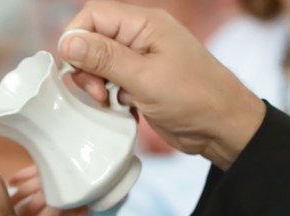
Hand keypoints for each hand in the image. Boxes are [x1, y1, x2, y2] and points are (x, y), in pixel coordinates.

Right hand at [8, 166, 88, 215]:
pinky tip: (9, 182)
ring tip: (9, 205)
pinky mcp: (40, 166)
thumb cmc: (85, 187)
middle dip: (24, 214)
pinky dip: (17, 176)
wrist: (89, 164)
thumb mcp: (84, 206)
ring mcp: (42, 178)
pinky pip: (26, 172)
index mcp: (59, 202)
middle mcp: (48, 191)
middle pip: (32, 204)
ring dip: (16, 198)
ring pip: (25, 190)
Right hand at [59, 0, 265, 169]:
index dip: (76, 39)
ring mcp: (139, 60)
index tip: (74, 67)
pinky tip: (124, 108)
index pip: (92, 15)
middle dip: (86, 68)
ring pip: (97, 65)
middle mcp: (139, 37)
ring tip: (112, 102)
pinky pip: (109, 83)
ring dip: (97, 86)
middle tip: (99, 92)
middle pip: (91, 41)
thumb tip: (68, 42)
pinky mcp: (139, 82)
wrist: (221, 127)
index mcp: (144, 24)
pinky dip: (109, 97)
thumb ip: (104, 58)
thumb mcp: (144, 78)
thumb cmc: (195, 97)